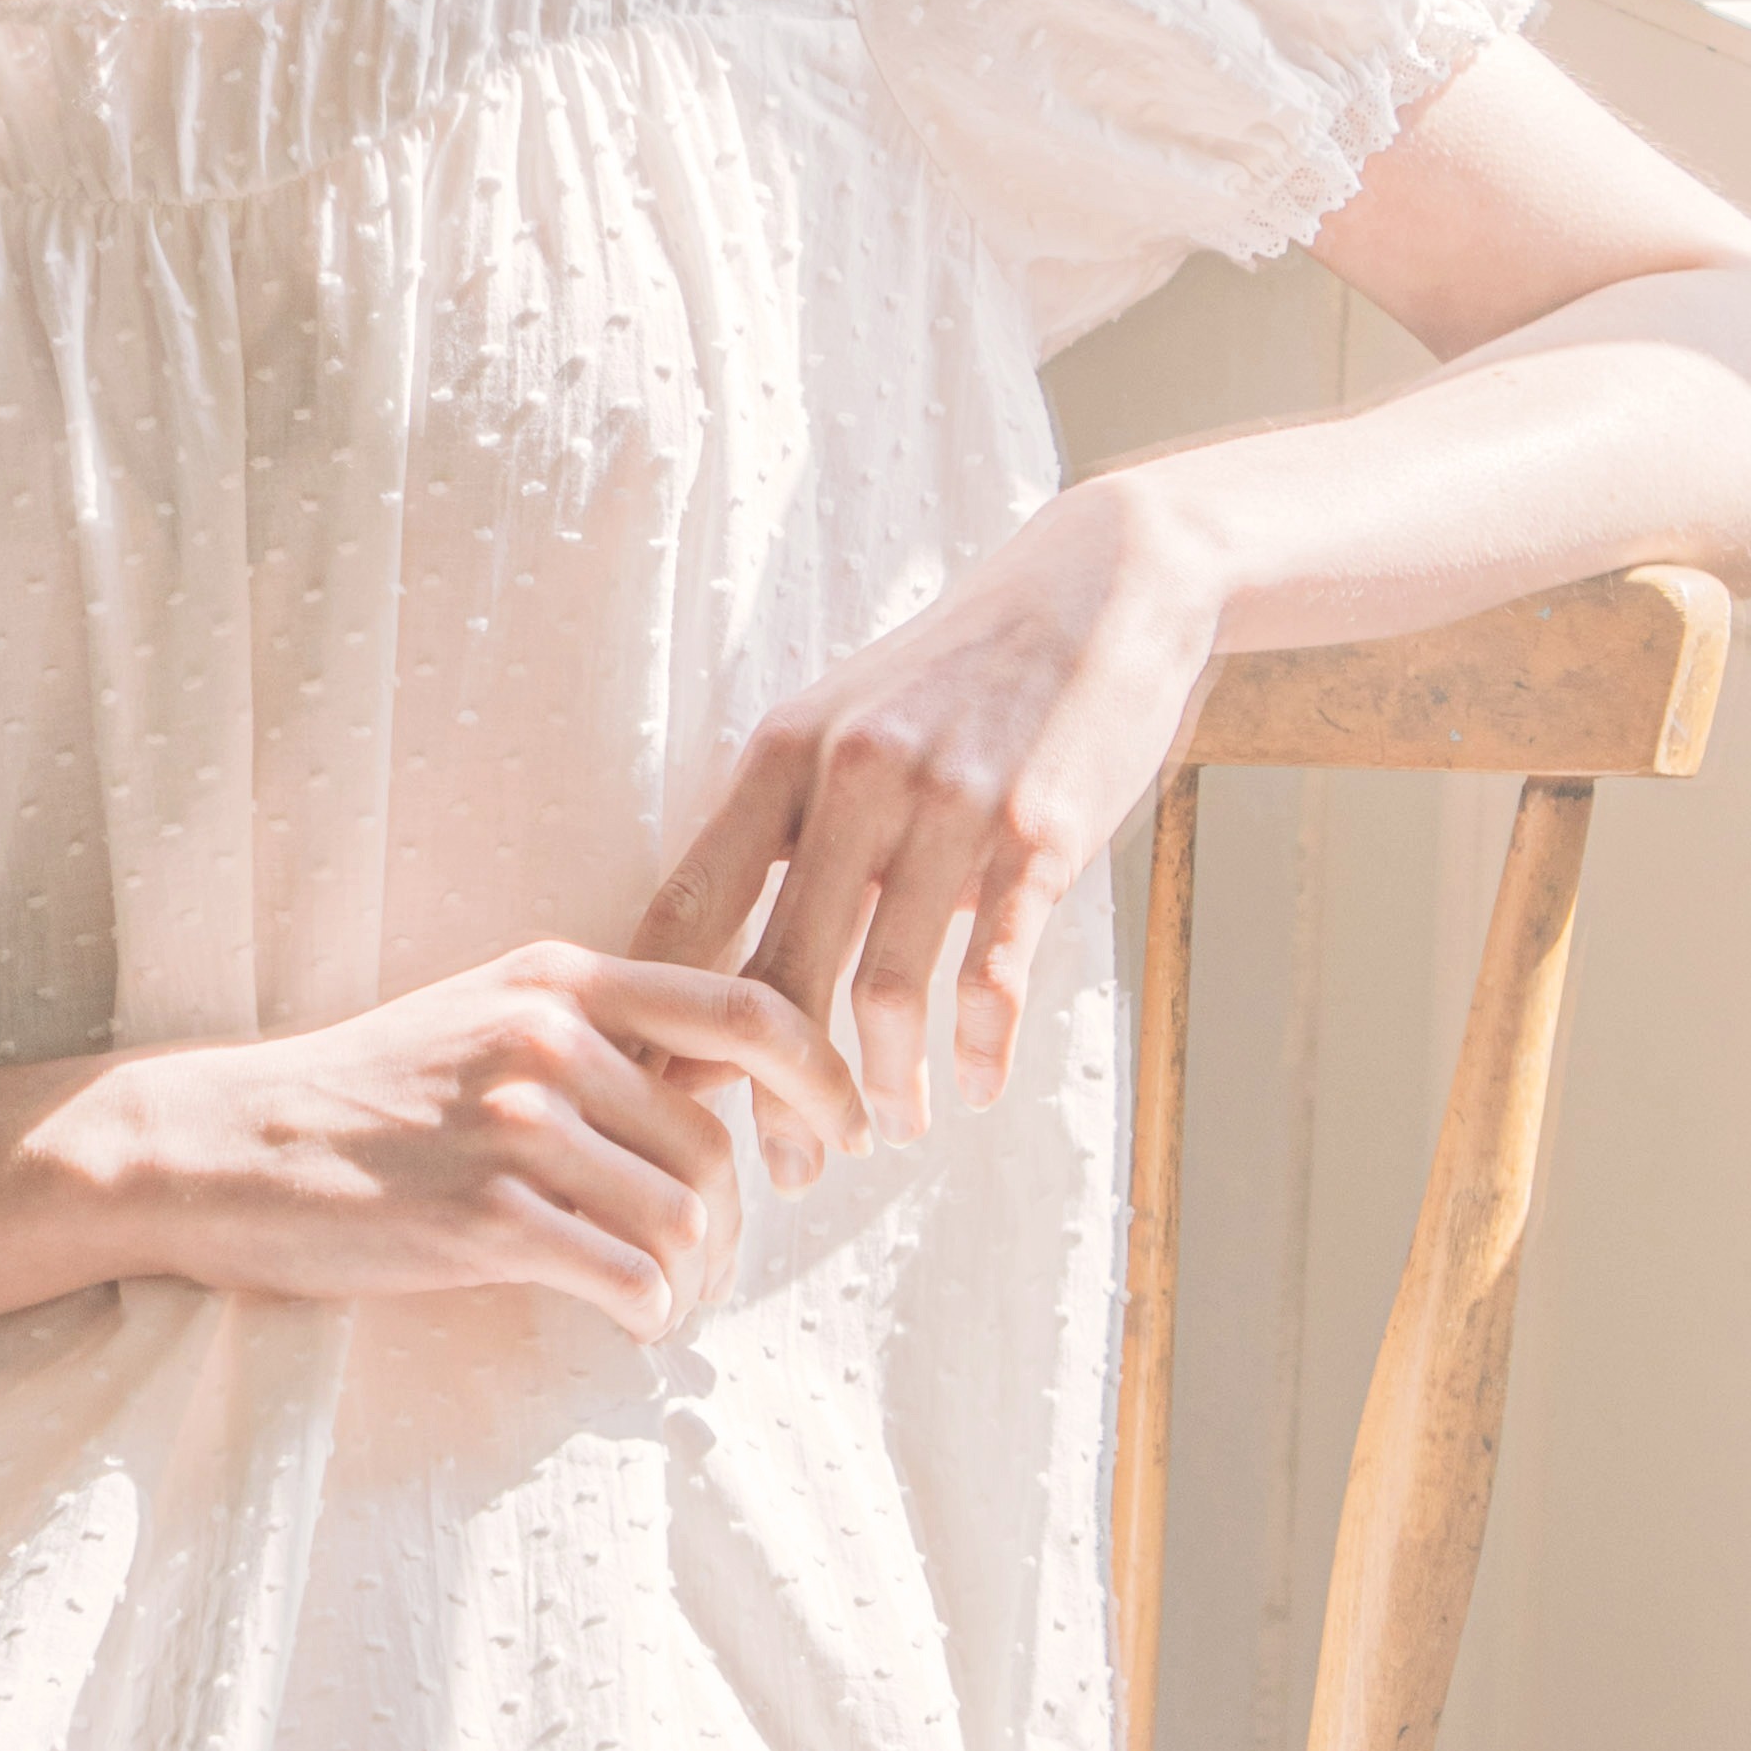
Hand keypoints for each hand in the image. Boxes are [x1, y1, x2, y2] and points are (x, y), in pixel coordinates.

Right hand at [69, 943, 863, 1335]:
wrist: (217, 1144)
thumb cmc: (359, 1094)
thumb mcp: (483, 1017)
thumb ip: (597, 1033)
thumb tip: (723, 1081)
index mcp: (561, 977)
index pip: (748, 1005)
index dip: (823, 1074)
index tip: (847, 1131)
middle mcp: (547, 1039)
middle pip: (718, 1140)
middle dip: (736, 1219)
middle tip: (712, 1264)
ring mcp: (514, 1128)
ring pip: (684, 1217)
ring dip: (693, 1277)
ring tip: (665, 1299)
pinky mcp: (481, 1221)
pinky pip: (625, 1277)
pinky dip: (647, 1312)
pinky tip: (627, 1320)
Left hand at [638, 470, 1224, 1133]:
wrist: (1101, 586)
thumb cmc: (954, 674)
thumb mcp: (843, 721)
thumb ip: (783, 828)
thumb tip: (714, 970)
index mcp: (781, 754)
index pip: (689, 909)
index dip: (660, 1017)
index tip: (649, 1099)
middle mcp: (853, 777)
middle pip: (780, 973)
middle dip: (776, 1090)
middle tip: (788, 1163)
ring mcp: (950, 803)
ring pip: (886, 988)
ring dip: (883, 1082)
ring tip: (885, 1128)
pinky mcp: (1043, 831)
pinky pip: (994, 968)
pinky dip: (978, 1045)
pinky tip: (973, 1088)